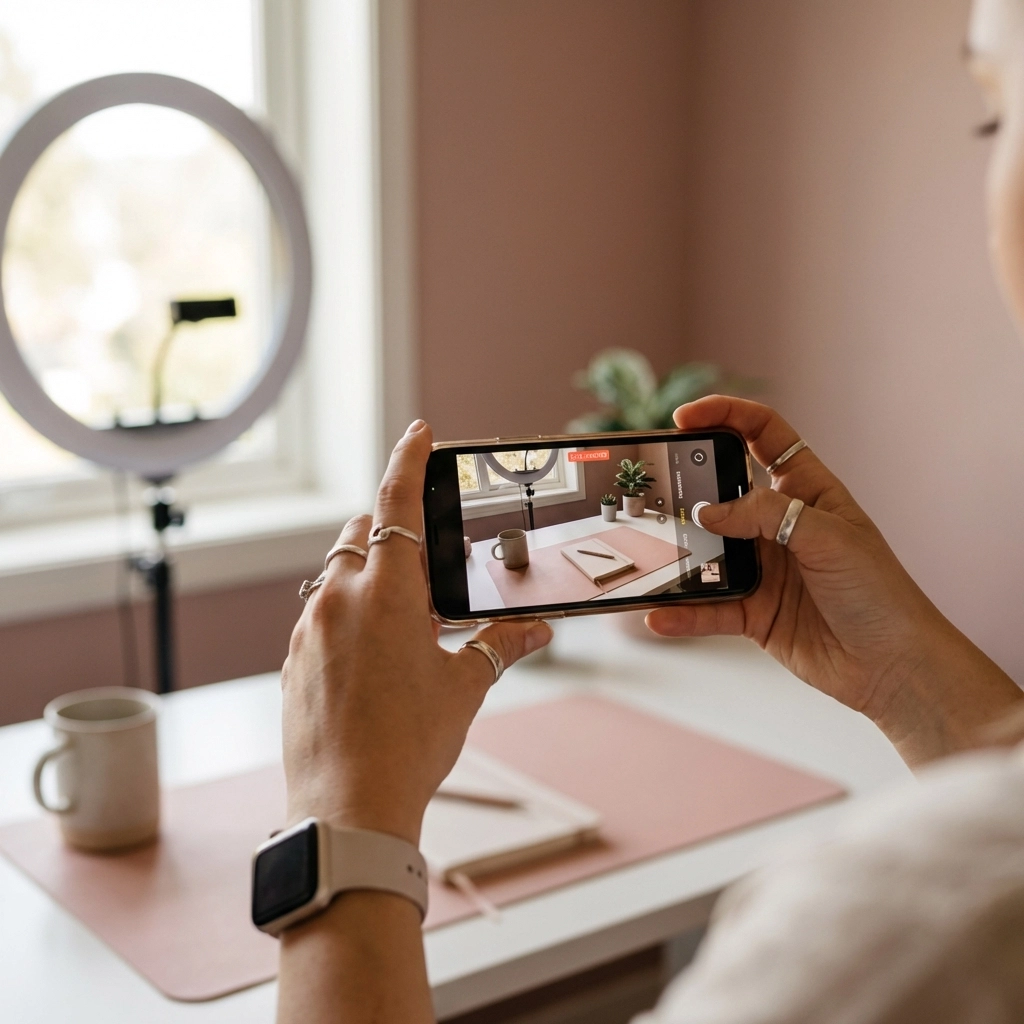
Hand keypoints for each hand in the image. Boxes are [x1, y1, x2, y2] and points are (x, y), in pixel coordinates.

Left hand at [281, 420, 552, 843]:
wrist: (349, 808)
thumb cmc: (410, 745)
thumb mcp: (465, 688)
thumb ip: (499, 646)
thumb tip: (536, 631)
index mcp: (387, 594)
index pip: (396, 503)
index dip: (408, 461)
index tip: (417, 432)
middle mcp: (339, 601)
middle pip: (359, 536)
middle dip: (387, 531)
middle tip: (420, 558)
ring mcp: (308, 631)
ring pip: (334, 577)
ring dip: (365, 578)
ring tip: (401, 618)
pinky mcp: (293, 662)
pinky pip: (318, 618)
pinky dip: (344, 617)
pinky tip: (370, 657)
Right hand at [646, 396, 1021, 764]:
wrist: (893, 665)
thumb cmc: (880, 592)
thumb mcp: (829, 536)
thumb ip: (768, 515)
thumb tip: (710, 512)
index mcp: (807, 491)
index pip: (763, 435)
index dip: (726, 416)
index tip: (685, 419)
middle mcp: (780, 525)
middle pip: (723, 492)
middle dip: (688, 487)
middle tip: (658, 489)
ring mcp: (764, 569)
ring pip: (708, 552)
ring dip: (679, 555)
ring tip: (651, 553)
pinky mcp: (753, 611)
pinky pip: (709, 607)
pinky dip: (684, 612)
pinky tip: (661, 614)